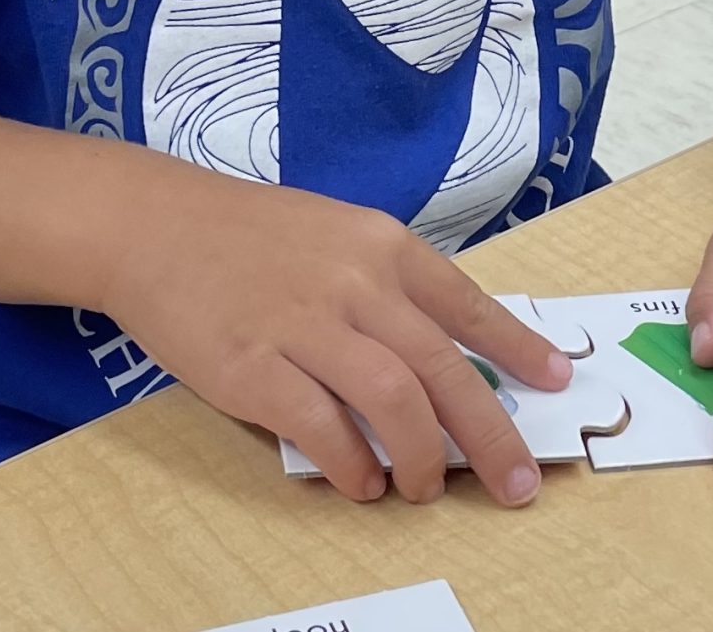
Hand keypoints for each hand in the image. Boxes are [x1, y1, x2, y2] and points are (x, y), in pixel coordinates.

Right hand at [99, 159, 573, 508]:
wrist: (154, 224)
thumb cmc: (249, 234)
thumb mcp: (336, 235)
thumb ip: (387, 288)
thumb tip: (445, 358)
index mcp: (381, 245)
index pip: (467, 304)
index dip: (518, 348)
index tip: (557, 382)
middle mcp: (353, 281)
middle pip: (442, 368)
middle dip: (490, 433)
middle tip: (516, 482)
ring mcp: (302, 323)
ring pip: (393, 401)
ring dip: (422, 458)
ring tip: (424, 488)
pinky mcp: (252, 366)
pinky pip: (321, 428)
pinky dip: (352, 465)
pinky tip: (361, 483)